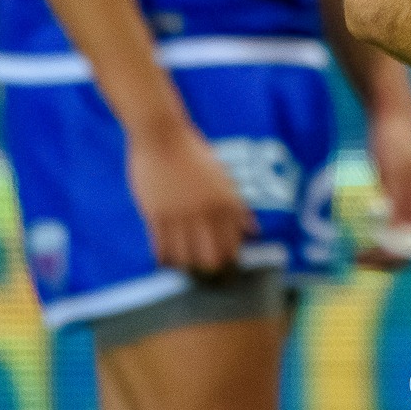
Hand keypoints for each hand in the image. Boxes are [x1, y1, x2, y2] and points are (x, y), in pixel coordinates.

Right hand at [125, 119, 255, 274]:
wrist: (162, 136)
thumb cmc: (194, 154)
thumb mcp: (224, 177)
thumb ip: (238, 207)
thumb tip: (254, 231)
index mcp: (225, 201)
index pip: (233, 243)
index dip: (231, 259)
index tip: (227, 266)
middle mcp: (205, 211)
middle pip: (211, 256)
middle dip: (211, 268)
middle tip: (207, 273)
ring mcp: (179, 214)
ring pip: (185, 256)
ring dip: (186, 265)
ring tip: (186, 269)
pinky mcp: (155, 215)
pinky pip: (161, 247)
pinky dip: (164, 258)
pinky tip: (165, 261)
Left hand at [356, 106, 410, 269]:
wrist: (392, 115)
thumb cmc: (394, 138)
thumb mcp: (393, 167)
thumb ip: (396, 195)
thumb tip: (394, 229)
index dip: (401, 257)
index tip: (373, 257)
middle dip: (388, 262)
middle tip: (359, 262)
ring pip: (402, 244)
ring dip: (382, 256)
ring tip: (357, 257)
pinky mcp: (398, 200)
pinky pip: (394, 232)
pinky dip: (379, 243)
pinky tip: (363, 239)